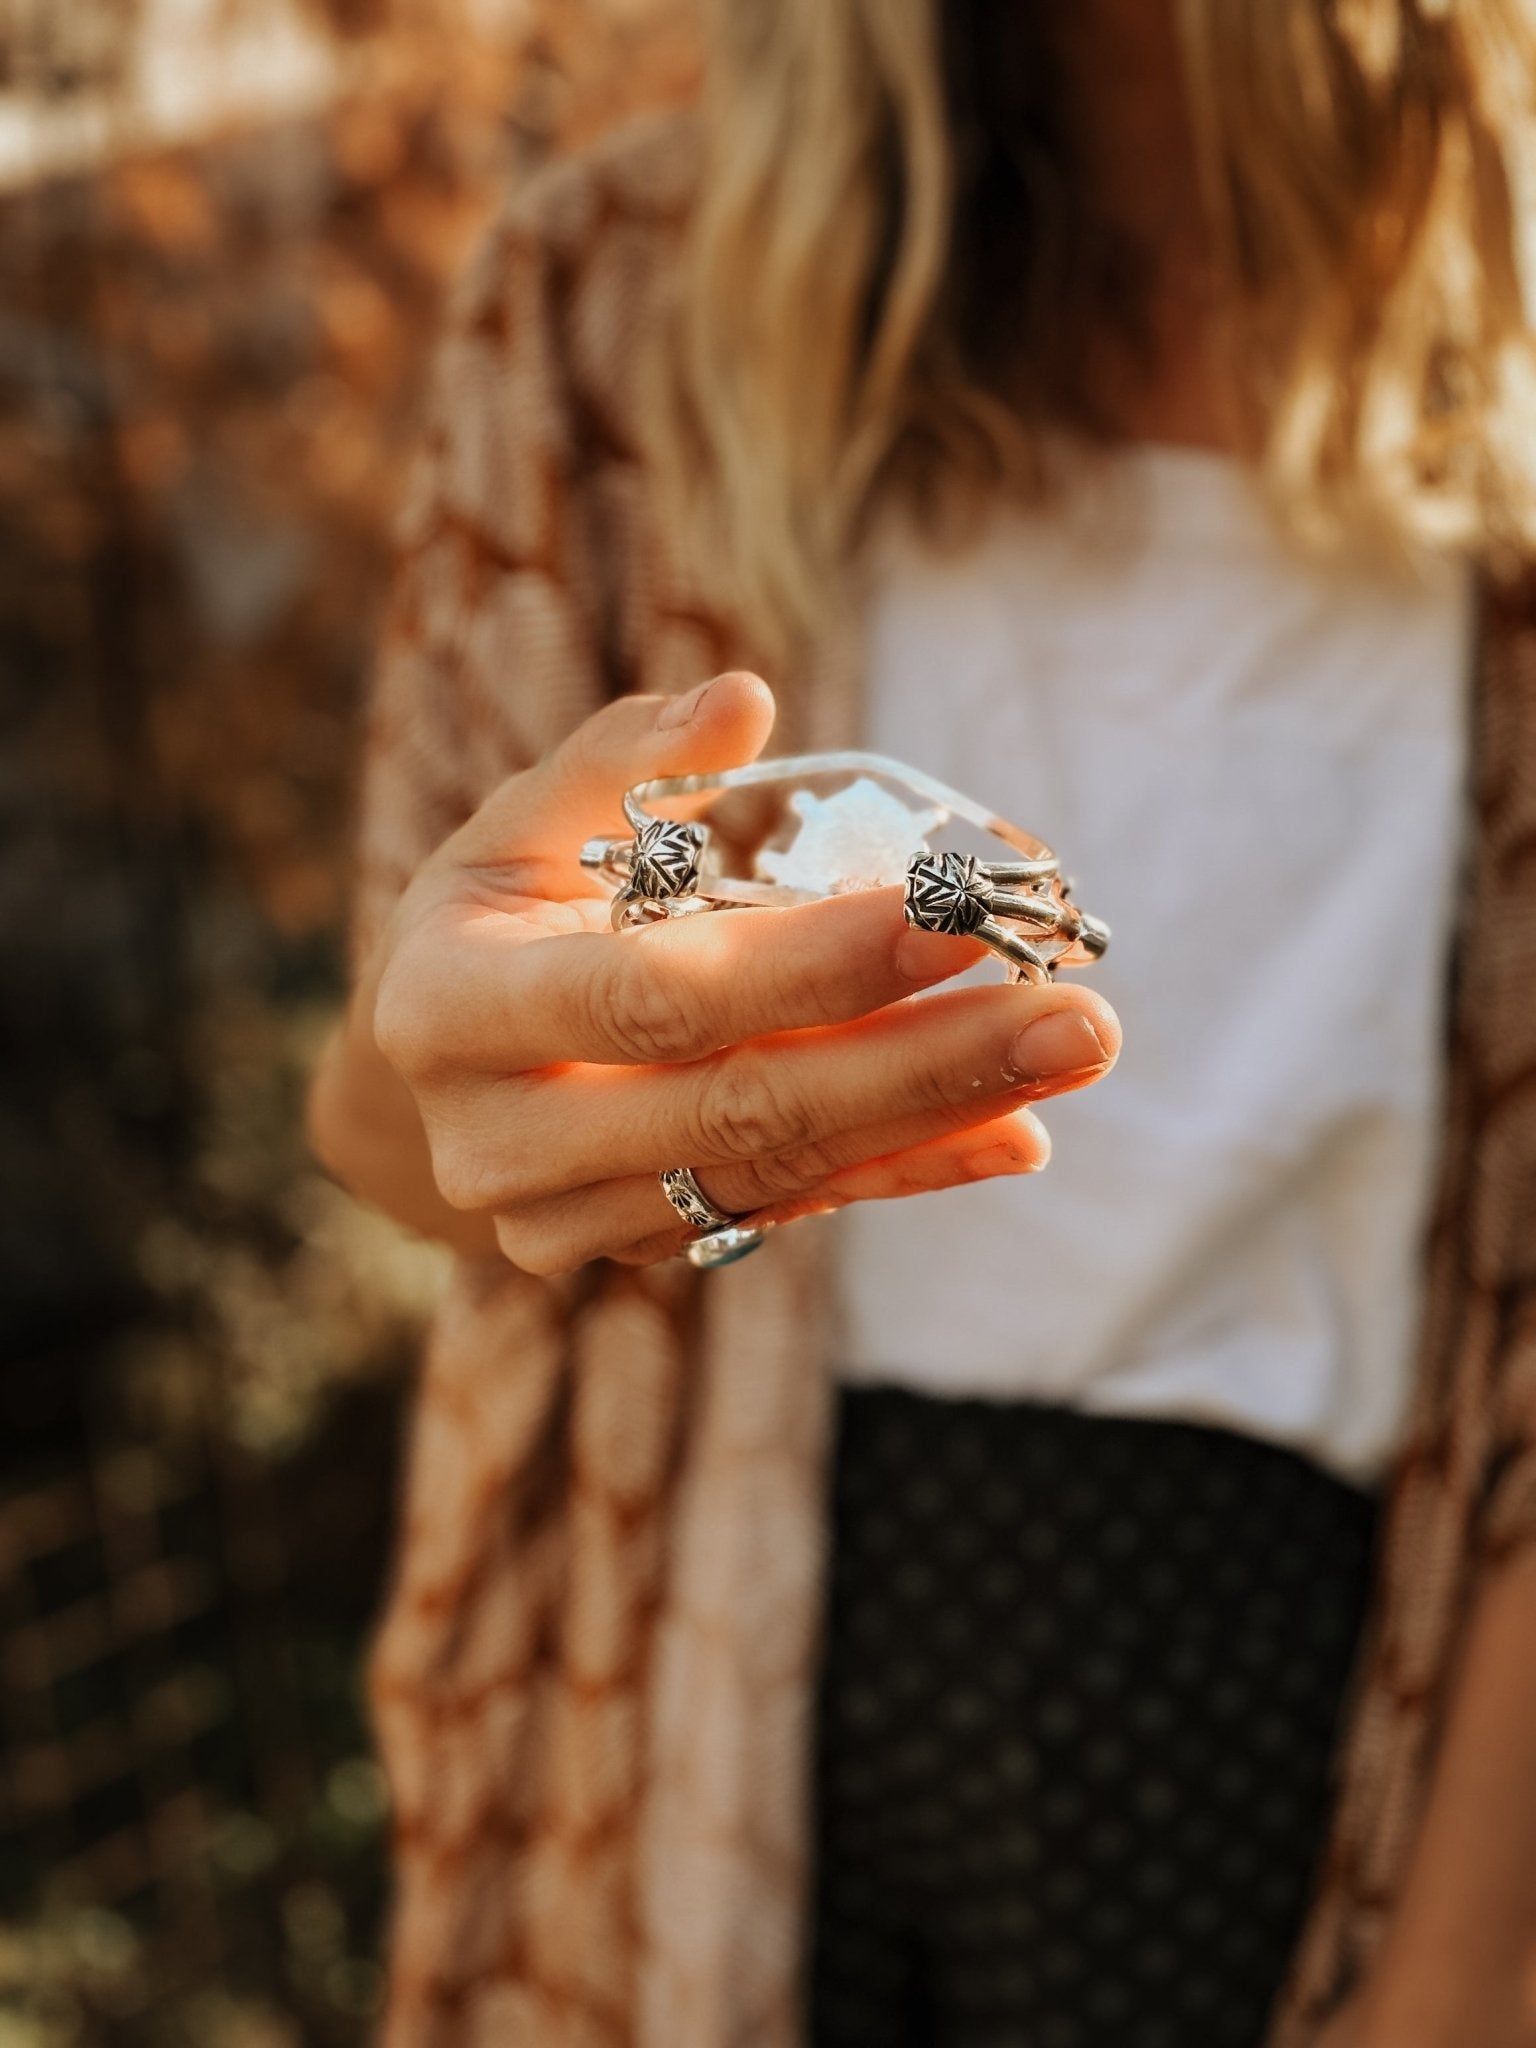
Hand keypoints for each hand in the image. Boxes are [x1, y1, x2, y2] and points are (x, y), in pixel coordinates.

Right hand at [371, 672, 1119, 1273]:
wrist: (442, 1061)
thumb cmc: (498, 908)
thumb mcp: (525, 818)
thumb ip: (624, 760)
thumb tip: (744, 698)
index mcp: (450, 1007)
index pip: (651, 996)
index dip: (807, 967)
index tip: (950, 917)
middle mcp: (496, 1140)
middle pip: (737, 1108)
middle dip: (920, 1061)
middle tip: (1076, 1012)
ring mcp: (564, 1218)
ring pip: (776, 1172)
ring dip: (937, 1114)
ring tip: (1069, 1051)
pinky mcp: (636, 1250)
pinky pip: (790, 1212)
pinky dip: (907, 1169)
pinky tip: (1014, 1132)